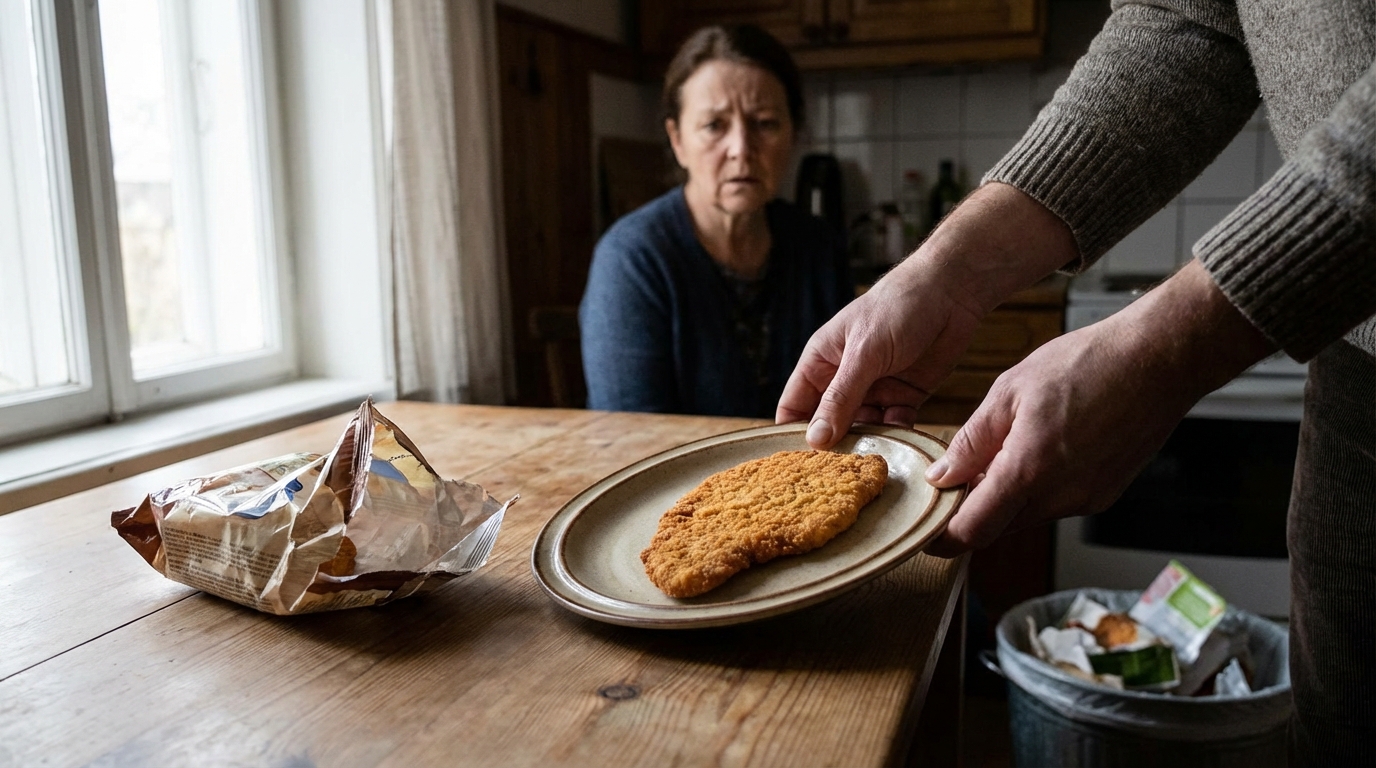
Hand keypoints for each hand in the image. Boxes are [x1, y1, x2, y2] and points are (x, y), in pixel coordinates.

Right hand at [777, 183, 1076, 446]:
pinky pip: (894, 426)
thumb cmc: (898, 307)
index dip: (791, 435)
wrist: (953, 291)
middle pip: (828, 424)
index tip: (793, 469)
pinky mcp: (905, 396)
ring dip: (866, 446)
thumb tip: (815, 440)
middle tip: (833, 483)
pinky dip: (896, 438)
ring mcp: (875, 389)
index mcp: (821, 361)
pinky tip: (900, 451)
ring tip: (868, 471)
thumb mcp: (865, 353)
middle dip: (831, 449)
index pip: (795, 406)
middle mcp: (844, 378)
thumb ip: (841, 397)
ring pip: (862, 429)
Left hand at [923, 260, 1275, 556]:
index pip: (974, 531)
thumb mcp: (1010, 390)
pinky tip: (1042, 449)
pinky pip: (1057, 505)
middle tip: (959, 479)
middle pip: (999, 528)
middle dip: (973, 512)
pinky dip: (1038, 489)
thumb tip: (942, 475)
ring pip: (1028, 517)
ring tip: (1005, 450)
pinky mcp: (1105, 496)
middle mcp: (1061, 496)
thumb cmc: (1089, 364)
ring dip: (1007, 498)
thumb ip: (972, 441)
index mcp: (1029, 470)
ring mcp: (1087, 500)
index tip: (927, 531)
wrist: (1160, 360)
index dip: (944, 538)